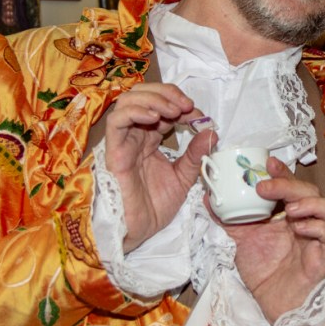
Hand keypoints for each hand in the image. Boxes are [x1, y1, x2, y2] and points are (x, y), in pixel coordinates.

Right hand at [103, 83, 215, 250]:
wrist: (138, 231)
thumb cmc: (154, 207)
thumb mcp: (184, 177)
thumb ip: (195, 155)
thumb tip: (211, 132)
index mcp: (150, 138)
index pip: (163, 107)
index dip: (182, 105)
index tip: (201, 117)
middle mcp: (135, 134)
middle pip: (143, 95)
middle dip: (167, 94)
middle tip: (187, 107)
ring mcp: (123, 141)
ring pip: (128, 101)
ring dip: (154, 99)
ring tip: (173, 111)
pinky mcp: (113, 151)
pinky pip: (116, 121)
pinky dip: (136, 112)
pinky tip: (155, 118)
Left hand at [225, 158, 324, 322]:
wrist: (271, 303)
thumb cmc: (262, 271)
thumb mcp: (240, 240)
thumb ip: (227, 219)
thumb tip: (205, 197)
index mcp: (291, 213)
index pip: (292, 185)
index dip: (283, 172)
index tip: (267, 162)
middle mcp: (310, 220)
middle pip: (311, 191)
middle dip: (289, 185)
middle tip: (265, 188)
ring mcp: (322, 237)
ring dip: (312, 203)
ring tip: (289, 209)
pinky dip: (318, 227)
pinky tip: (300, 229)